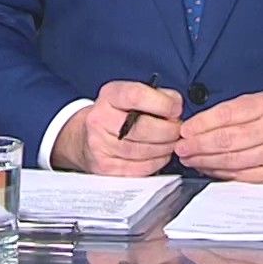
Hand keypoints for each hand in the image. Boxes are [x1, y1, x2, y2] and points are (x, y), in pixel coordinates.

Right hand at [50, 80, 182, 174]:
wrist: (85, 137)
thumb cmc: (114, 115)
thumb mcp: (129, 95)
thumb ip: (156, 95)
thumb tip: (176, 104)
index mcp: (108, 96)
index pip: (137, 96)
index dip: (163, 103)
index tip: (175, 109)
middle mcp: (100, 120)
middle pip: (143, 128)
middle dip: (169, 131)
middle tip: (177, 130)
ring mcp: (100, 145)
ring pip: (144, 151)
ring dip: (165, 148)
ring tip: (169, 142)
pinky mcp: (106, 167)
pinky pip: (141, 168)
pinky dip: (157, 162)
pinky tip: (159, 155)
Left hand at [173, 92, 262, 182]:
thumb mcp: (262, 105)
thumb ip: (233, 112)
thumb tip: (197, 126)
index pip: (227, 114)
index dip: (201, 124)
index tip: (184, 130)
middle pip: (227, 140)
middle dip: (198, 145)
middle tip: (180, 148)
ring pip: (231, 160)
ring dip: (204, 161)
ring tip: (189, 158)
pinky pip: (240, 175)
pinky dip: (219, 172)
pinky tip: (207, 168)